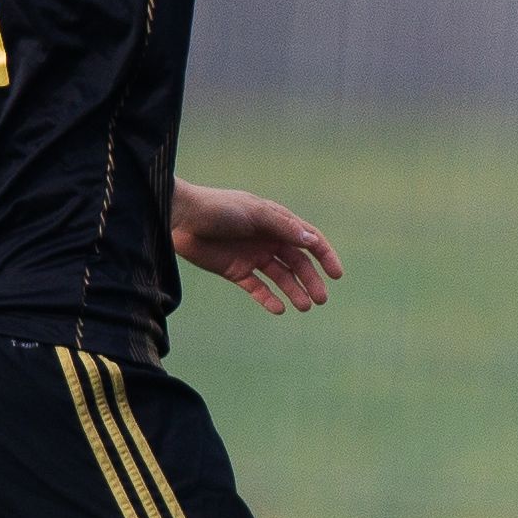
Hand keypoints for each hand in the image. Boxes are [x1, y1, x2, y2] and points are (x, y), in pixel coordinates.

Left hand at [172, 178, 338, 315]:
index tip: (336, 274)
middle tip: (320, 300)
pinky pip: (257, 288)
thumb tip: (312, 241)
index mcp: (276, 222)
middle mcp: (268, 240)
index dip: (325, 256)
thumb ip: (284, 228)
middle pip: (297, 263)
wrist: (181, 218)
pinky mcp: (236, 271)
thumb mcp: (255, 214)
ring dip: (294, 291)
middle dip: (311, 281)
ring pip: (280, 278)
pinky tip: (279, 308)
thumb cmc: (219, 208)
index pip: (308, 240)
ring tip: (304, 307)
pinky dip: (268, 299)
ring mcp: (252, 256)